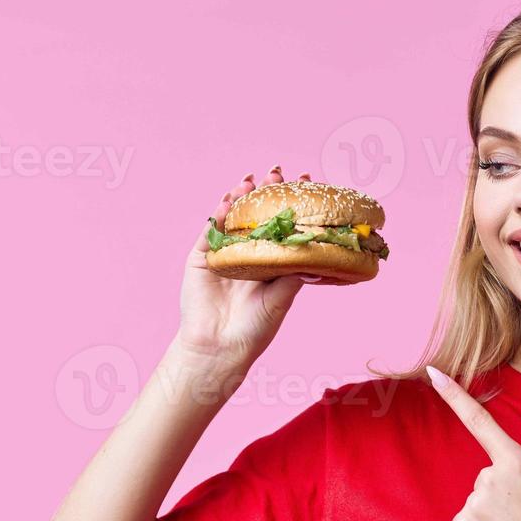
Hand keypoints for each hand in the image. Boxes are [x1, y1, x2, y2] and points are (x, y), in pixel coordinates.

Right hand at [175, 166, 325, 365]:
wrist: (221, 348)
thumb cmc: (257, 327)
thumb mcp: (284, 296)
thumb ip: (295, 269)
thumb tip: (318, 245)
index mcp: (270, 261)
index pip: (283, 224)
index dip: (292, 204)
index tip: (306, 182)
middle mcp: (248, 254)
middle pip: (258, 215)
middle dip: (267, 192)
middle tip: (278, 172)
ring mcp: (224, 254)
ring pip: (233, 218)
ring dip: (241, 197)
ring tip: (252, 181)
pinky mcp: (202, 259)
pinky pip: (210, 231)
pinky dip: (218, 214)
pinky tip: (227, 200)